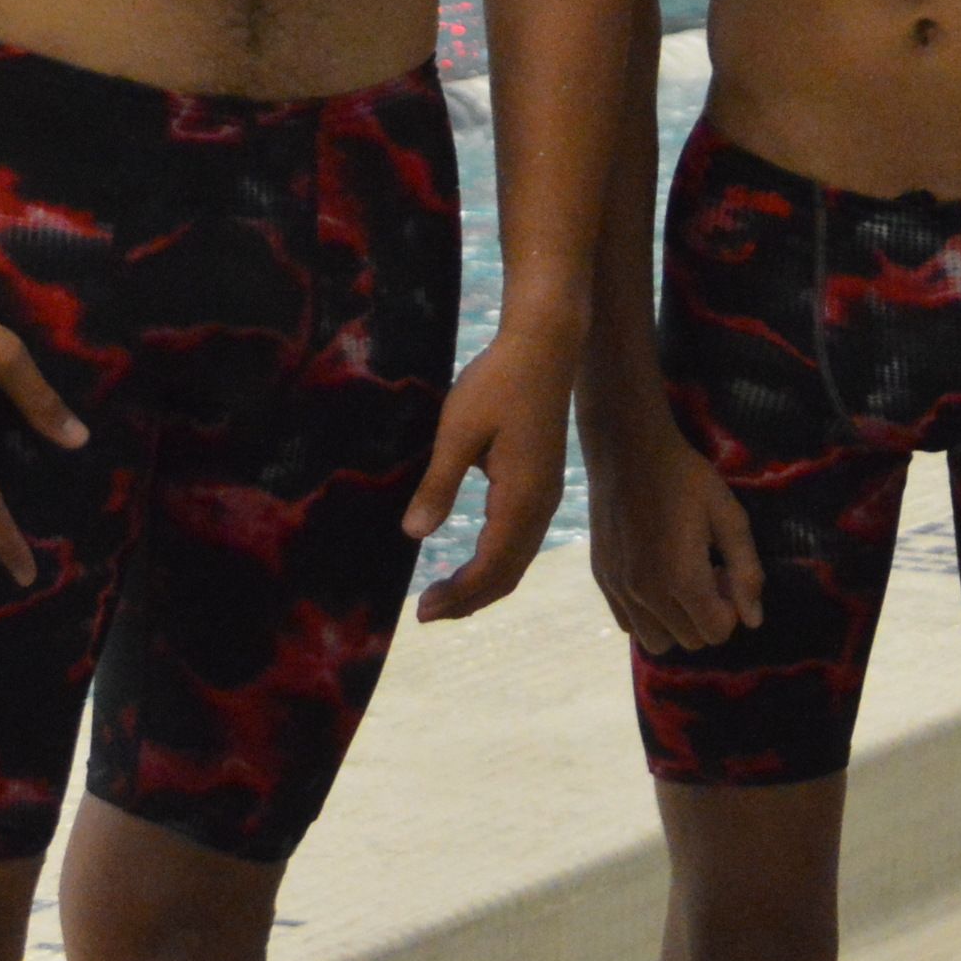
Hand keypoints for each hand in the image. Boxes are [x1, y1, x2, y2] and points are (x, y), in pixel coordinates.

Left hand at [408, 322, 576, 621]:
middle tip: (427, 614)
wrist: (544, 346)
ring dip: (483, 584)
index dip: (458, 595)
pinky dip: (496, 562)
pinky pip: (521, 540)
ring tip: (446, 597)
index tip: (422, 612)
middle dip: (468, 599)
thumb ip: (438, 485)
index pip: (490, 567)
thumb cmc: (497, 383)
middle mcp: (541, 506)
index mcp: (521, 499)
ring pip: (517, 560)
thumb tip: (414, 535)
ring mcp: (546, 496)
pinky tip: (473, 559)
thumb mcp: (457, 432)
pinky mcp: (543, 484)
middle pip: (508, 573)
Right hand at [584, 414, 764, 656]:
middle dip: (706, 614)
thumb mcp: (729, 515)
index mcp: (682, 577)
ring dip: (676, 622)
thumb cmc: (685, 477)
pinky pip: (627, 624)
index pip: (716, 632)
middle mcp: (646, 592)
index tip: (724, 571)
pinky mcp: (601, 578)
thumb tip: (753, 621)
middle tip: (706, 572)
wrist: (627, 449)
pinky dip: (646, 615)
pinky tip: (653, 578)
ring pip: (656, 641)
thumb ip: (747, 570)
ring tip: (679, 581)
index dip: (731, 608)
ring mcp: (619, 588)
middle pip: (690, 640)